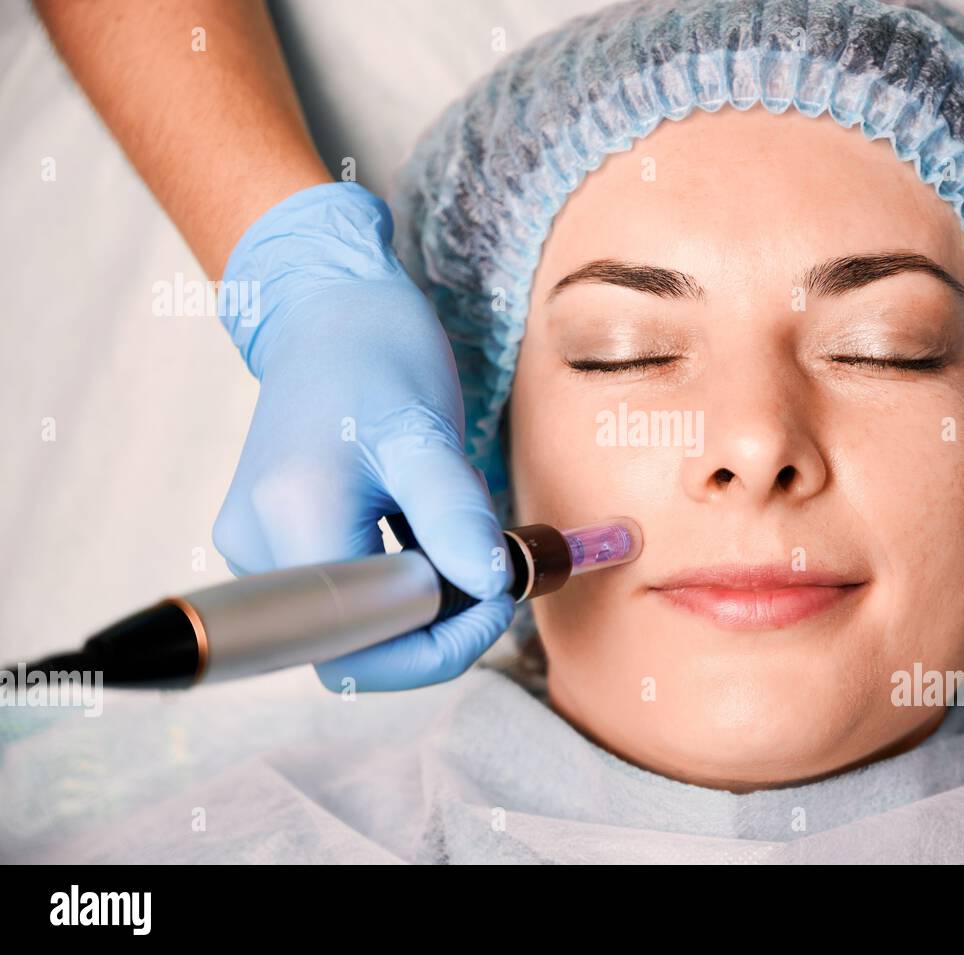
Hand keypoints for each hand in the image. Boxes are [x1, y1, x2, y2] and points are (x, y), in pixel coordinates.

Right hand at [213, 182, 514, 690]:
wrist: (328, 311)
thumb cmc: (377, 355)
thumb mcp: (427, 431)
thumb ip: (454, 515)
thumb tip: (491, 588)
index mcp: (290, 520)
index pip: (357, 651)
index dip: (436, 647)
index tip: (498, 596)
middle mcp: (256, 546)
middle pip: (356, 642)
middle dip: (437, 615)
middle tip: (491, 557)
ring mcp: (259, 545)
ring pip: (356, 618)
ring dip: (423, 587)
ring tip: (448, 515)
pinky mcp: (276, 538)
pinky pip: (347, 589)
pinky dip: (401, 571)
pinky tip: (420, 518)